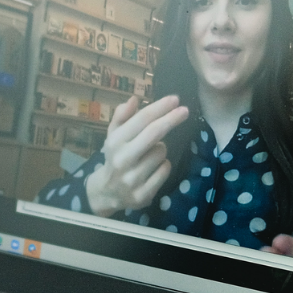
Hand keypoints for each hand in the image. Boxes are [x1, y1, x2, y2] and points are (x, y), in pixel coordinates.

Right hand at [84, 95, 189, 216]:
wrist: (107, 191)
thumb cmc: (115, 156)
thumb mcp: (114, 135)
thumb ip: (122, 116)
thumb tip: (134, 99)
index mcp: (115, 142)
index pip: (141, 120)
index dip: (160, 108)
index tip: (175, 99)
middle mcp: (122, 159)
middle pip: (154, 133)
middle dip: (171, 119)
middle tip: (184, 111)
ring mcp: (133, 178)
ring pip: (162, 152)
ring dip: (160, 149)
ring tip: (149, 154)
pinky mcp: (143, 193)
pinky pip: (165, 170)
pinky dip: (163, 166)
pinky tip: (152, 168)